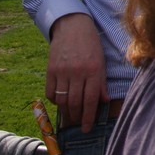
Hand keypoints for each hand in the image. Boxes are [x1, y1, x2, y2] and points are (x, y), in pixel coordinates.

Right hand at [46, 13, 107, 131]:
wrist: (72, 26)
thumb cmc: (91, 44)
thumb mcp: (101, 61)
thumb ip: (101, 82)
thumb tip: (103, 101)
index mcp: (94, 70)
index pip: (91, 99)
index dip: (89, 117)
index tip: (87, 128)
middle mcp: (78, 71)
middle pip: (75, 102)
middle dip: (77, 118)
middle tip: (78, 126)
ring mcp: (62, 71)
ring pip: (62, 100)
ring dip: (66, 112)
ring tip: (70, 117)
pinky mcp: (50, 69)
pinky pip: (50, 92)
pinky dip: (55, 100)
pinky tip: (61, 102)